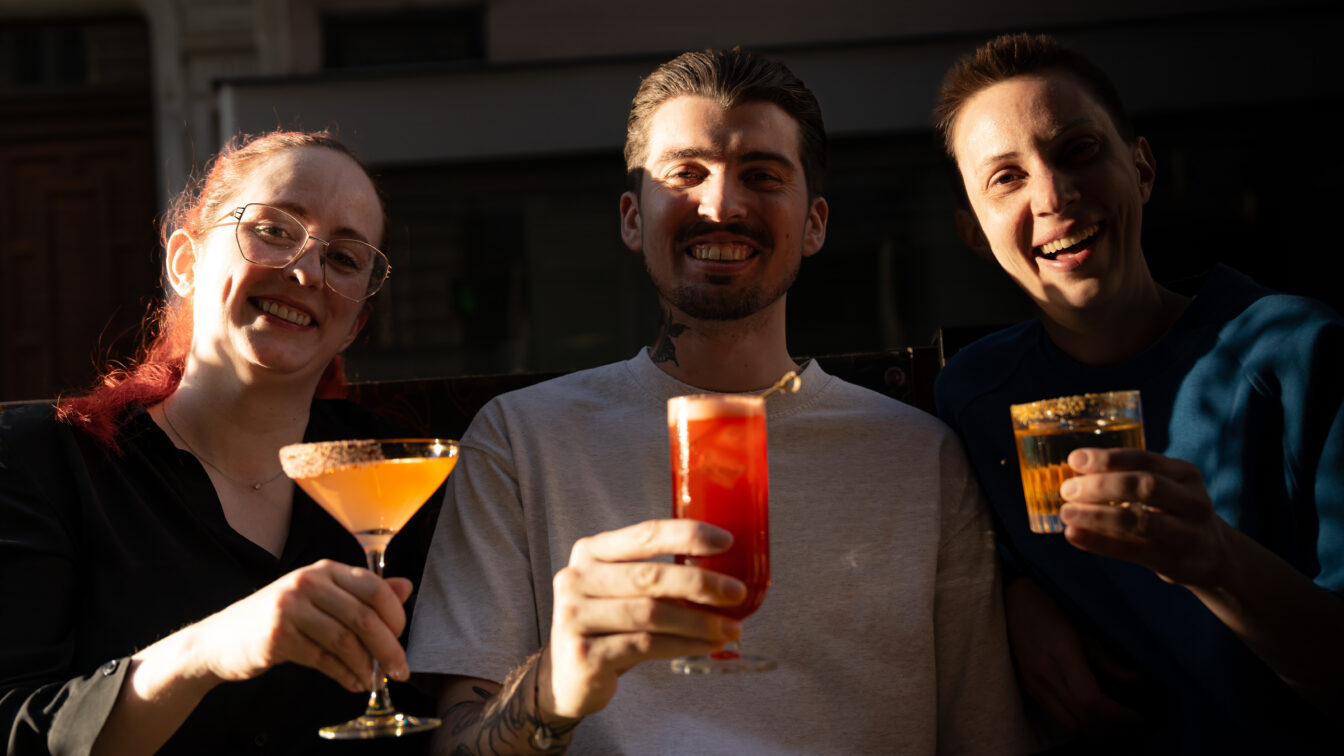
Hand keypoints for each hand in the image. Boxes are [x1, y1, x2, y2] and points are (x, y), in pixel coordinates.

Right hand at [188, 559, 411, 692]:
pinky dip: (343, 674)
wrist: (221, 639)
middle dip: (387, 647)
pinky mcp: (277, 637)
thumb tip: (406, 587)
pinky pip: (322, 659)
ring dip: (365, 666)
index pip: (374, 587)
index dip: (395, 615)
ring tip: (374, 681)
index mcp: (325, 570)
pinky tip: (353, 683)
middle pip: (362, 616)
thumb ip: (363, 593)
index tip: (401, 638)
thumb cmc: (280, 617)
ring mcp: (290, 609)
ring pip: (344, 640)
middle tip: (400, 669)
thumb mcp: (323, 598)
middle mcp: (308, 583)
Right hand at [545, 519, 745, 718]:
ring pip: (651, 614)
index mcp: (590, 552)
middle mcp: (576, 578)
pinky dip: (683, 645)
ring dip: (699, 622)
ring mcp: (575, 616)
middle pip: (650, 576)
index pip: (644, 534)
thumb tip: (722, 570)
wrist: (568, 677)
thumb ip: (655, 574)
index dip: (687, 535)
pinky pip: (645, 645)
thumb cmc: (607, 625)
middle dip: (701, 583)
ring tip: (730, 628)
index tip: (726, 541)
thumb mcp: (620, 589)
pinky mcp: (584, 653)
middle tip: (736, 592)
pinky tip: (707, 646)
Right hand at [1003, 575, 1144, 735]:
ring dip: (1098, 731)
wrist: (1013, 602)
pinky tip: (1097, 717)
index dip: (1119, 716)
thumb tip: (1138, 681)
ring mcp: (1034, 686)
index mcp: (1061, 657)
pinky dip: (1082, 724)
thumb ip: (1109, 659)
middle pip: (1082, 720)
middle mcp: (1044, 677)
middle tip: (1135, 725)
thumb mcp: (1085, 628)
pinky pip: (1060, 718)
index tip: (1139, 717)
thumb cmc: (1052, 609)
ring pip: (1070, 725)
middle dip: (1113, 729)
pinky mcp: (1030, 690)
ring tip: (1119, 725)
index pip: (1091, 702)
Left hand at [1059, 448, 1232, 587]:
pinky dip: (1098, 542)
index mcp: (1186, 475)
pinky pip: (1131, 550)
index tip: (1075, 459)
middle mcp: (1192, 502)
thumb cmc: (1174, 513)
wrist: (1214, 556)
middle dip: (1101, 486)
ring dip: (1096, 515)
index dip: (1109, 458)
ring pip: (1138, 521)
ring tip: (1066, 513)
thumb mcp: (1166, 489)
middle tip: (1067, 489)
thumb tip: (1074, 473)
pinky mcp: (1173, 561)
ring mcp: (1187, 534)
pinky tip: (1073, 535)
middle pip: (1145, 486)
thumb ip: (1130, 479)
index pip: (1146, 459)